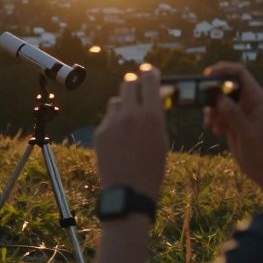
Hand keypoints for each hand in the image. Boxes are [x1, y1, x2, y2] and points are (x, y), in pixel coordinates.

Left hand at [94, 64, 168, 198]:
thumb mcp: (162, 139)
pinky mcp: (100, 131)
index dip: (150, 73)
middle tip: (138, 88)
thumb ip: (156, 115)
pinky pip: (108, 118)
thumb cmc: (152, 168)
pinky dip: (114, 122)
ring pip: (116, 100)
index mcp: (151, 115)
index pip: (149, 80)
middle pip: (128, 83)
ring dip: (124, 104)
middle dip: (134, 83)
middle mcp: (130, 114)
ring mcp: (112, 122)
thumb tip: (157, 96)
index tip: (150, 72)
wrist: (128, 190)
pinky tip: (120, 137)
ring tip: (130, 119)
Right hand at [203, 62, 262, 188]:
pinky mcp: (234, 120)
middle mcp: (249, 101)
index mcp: (257, 98)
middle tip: (202, 103)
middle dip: (213, 94)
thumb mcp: (247, 132)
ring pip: (220, 100)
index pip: (240, 74)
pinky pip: (218, 112)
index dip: (223, 70)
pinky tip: (215, 131)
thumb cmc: (262, 151)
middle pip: (226, 85)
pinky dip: (213, 119)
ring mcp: (241, 111)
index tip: (206, 75)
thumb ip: (233, 114)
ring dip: (212, 110)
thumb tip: (219, 98)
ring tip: (213, 126)